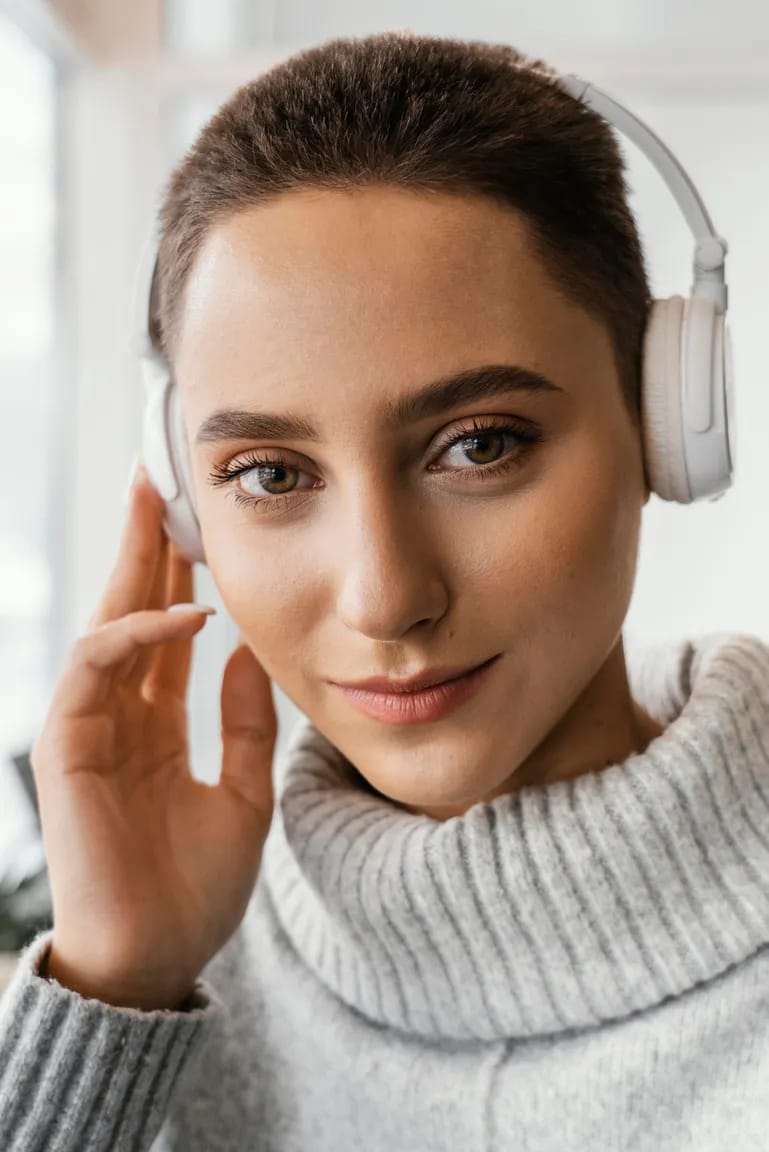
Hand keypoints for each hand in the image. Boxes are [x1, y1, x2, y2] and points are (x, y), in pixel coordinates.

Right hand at [31, 464, 276, 1008]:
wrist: (157, 959)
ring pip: (105, 623)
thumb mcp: (246, 794)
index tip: (205, 524)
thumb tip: (247, 653)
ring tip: (162, 505)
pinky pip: (93, 668)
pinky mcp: (65, 745)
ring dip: (132, 565)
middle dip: (145, 545)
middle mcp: (118, 716)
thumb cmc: (196, 890)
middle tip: (163, 478)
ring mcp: (88, 727)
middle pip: (129, 611)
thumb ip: (246, 724)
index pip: (163, 634)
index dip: (180, 577)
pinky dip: (135, 634)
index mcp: (155, 727)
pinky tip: (186, 612)